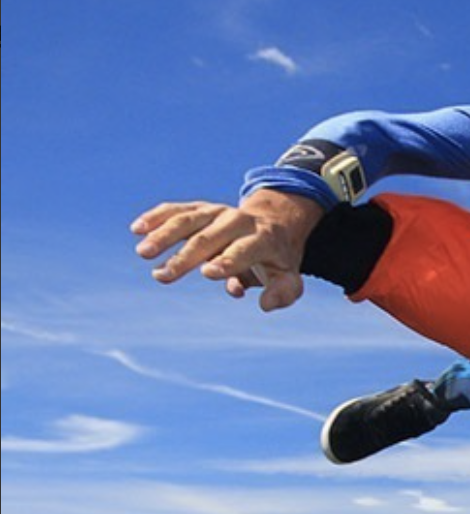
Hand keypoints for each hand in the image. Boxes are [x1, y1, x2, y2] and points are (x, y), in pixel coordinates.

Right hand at [131, 189, 324, 310]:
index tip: (208, 273)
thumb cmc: (278, 258)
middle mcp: (238, 220)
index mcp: (262, 238)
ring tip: (143, 253)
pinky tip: (137, 229)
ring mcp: (217, 212)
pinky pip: (177, 210)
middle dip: (185, 256)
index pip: (243, 250)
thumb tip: (264, 305)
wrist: (275, 222)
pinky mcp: (201, 208)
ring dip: (164, 235)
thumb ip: (283, 292)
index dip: (228, 261)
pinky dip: (157, 216)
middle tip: (162, 277)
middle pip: (208, 237)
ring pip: (188, 220)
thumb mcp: (289, 276)